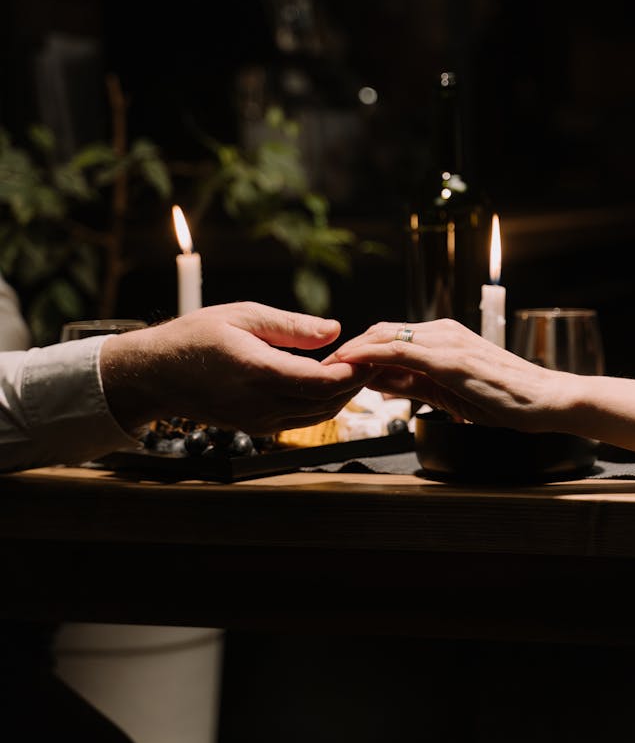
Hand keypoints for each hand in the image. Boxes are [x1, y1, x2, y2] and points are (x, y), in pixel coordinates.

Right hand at [100, 302, 370, 434]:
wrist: (157, 374)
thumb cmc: (196, 337)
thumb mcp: (244, 315)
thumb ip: (292, 326)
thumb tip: (335, 329)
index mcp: (259, 372)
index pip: (323, 381)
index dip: (353, 371)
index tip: (368, 351)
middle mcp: (261, 404)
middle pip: (327, 403)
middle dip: (355, 382)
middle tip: (370, 357)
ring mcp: (259, 421)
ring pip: (318, 416)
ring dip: (340, 395)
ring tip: (352, 367)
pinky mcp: (256, 427)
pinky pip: (300, 421)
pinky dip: (320, 404)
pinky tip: (324, 382)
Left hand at [328, 318, 559, 430]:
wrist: (546, 401)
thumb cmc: (504, 399)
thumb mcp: (448, 391)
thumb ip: (413, 384)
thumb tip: (378, 384)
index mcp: (443, 337)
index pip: (389, 336)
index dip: (358, 349)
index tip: (334, 366)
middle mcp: (442, 332)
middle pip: (381, 332)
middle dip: (349, 349)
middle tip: (323, 369)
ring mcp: (445, 342)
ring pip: (385, 337)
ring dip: (353, 352)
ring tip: (328, 369)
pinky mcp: (449, 358)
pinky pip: (399, 351)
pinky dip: (370, 355)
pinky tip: (350, 365)